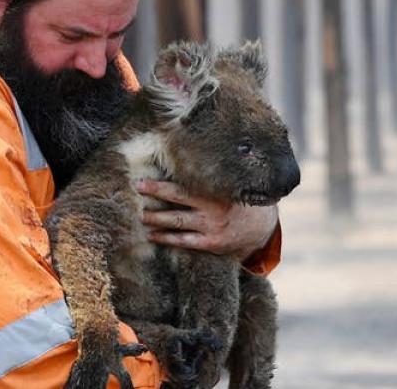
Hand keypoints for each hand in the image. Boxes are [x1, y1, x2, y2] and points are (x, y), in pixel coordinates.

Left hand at [134, 179, 277, 260]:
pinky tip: (152, 234)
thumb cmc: (238, 199)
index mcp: (217, 189)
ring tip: (140, 214)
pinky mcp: (211, 243)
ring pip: (177, 221)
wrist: (260, 227)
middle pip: (178, 198)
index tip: (144, 175)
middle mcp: (213, 207)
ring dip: (156, 218)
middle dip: (155, 192)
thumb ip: (211, 174)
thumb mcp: (229, 184)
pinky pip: (184, 241)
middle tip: (136, 187)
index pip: (186, 181)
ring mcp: (212, 227)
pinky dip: (166, 237)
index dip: (164, 179)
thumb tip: (184, 153)